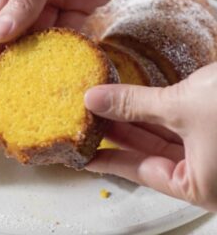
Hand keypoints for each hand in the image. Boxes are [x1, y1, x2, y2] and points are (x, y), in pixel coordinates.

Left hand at [84, 62, 216, 211]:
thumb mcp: (181, 105)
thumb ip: (134, 104)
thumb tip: (94, 100)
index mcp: (202, 186)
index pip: (139, 173)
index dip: (107, 161)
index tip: (83, 157)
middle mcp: (209, 173)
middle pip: (149, 154)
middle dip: (117, 135)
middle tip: (88, 123)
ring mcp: (213, 149)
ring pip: (162, 137)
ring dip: (133, 121)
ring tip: (102, 109)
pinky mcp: (215, 126)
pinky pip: (177, 123)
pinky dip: (154, 112)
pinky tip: (135, 101)